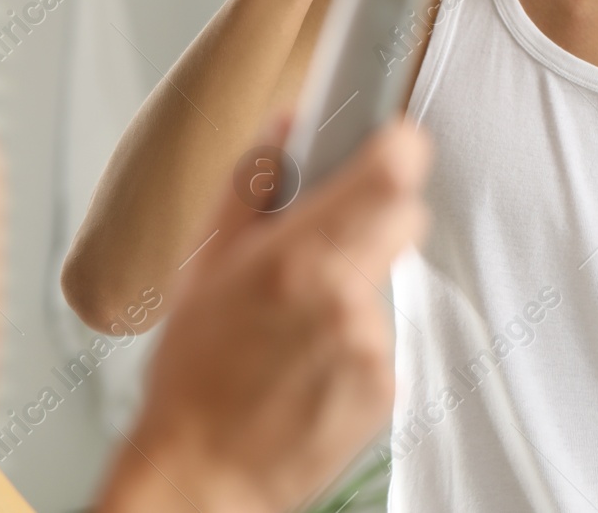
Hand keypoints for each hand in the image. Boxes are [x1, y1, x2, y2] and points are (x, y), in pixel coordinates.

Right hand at [99, 114, 431, 512]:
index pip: (391, 172)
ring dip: (354, 287)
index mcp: (296, 258)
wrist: (202, 475)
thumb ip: (253, 184)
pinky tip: (309, 362)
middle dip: (372, 215)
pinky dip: (354, 340)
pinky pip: (382, 335)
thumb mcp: (204, 264)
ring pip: (386, 280)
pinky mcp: (385, 384)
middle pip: (405, 216)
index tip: (389, 139)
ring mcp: (370, 344)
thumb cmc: (192, 375)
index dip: (397, 146)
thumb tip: (289, 122)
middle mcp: (342, 298)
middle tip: (321, 243)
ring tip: (296, 325)